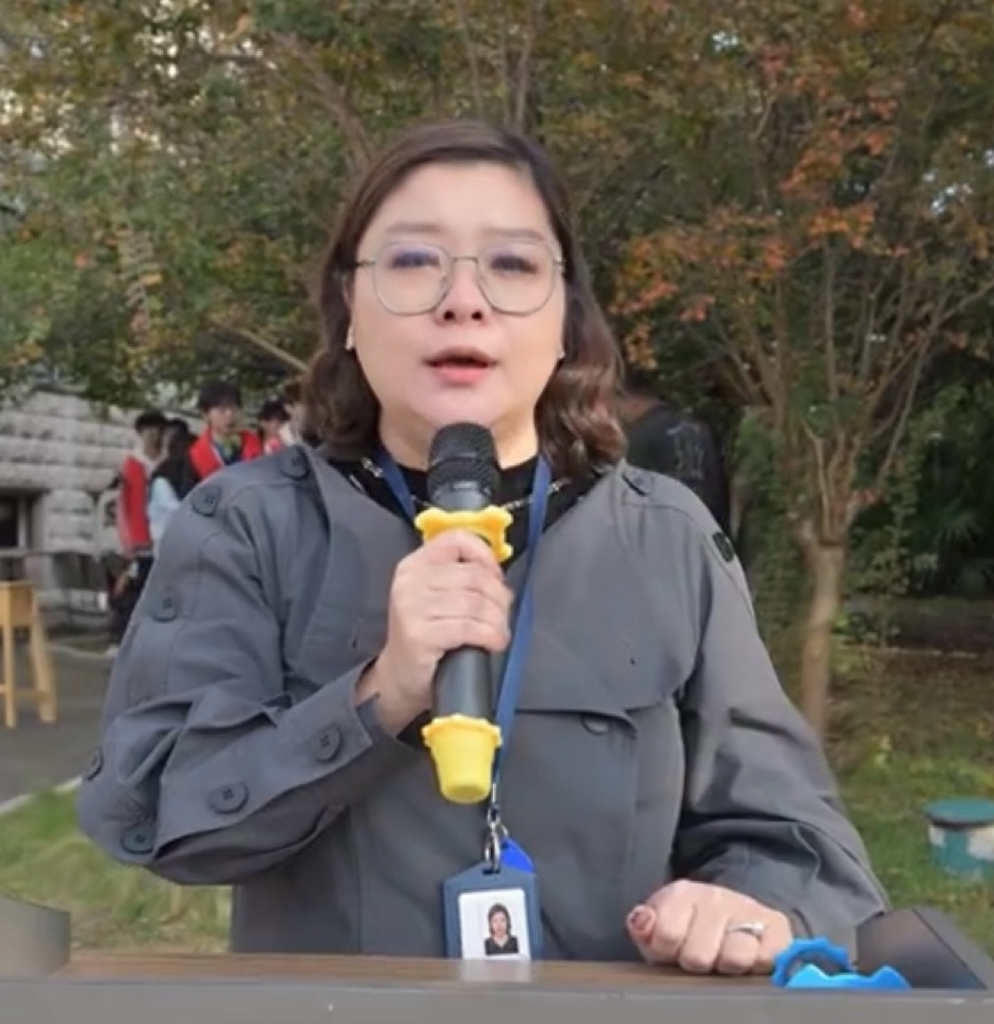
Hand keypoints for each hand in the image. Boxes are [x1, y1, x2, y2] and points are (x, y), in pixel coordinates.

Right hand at [359, 530, 512, 729]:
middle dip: (499, 597)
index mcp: (414, 564)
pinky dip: (491, 635)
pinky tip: (494, 642)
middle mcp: (409, 581)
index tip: (497, 577)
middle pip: (475, 576)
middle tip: (503, 614)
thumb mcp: (436, 595)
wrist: (399, 675)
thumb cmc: (426, 634)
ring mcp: (411, 607)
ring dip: (498, 620)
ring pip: (476, 603)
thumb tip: (498, 573)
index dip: (485, 556)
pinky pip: (469, 628)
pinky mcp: (419, 634)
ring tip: (499, 631)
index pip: (456, 540)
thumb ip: (459, 575)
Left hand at [626, 880, 791, 975]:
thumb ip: (645, 926)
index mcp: (682, 894)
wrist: (737, 914)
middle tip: (699, 958)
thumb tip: (641, 922)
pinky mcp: (778, 929)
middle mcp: (716, 897)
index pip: (666, 934)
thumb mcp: (661, 925)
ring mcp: (747, 911)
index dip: (665, 952)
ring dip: (726, 966)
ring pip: (734, 957)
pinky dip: (757, 966)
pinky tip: (748, 960)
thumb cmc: (693, 927)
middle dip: (696, 963)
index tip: (670, 951)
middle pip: (699, 954)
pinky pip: (765, 960)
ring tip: (722, 960)